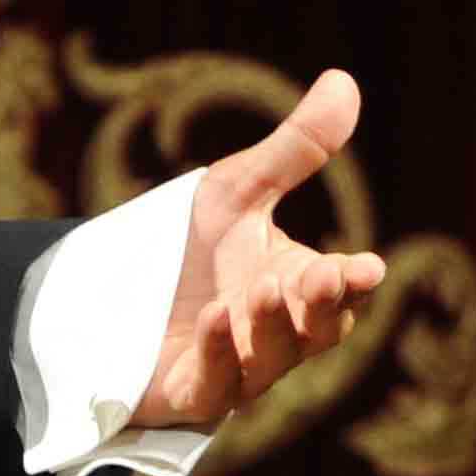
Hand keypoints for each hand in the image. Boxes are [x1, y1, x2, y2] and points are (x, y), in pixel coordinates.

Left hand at [127, 67, 388, 430]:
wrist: (111, 301)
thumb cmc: (189, 250)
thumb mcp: (236, 192)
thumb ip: (293, 150)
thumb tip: (344, 80)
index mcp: (300, 289)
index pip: (340, 289)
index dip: (353, 280)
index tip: (364, 266)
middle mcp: (278, 335)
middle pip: (317, 330)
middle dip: (320, 303)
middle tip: (321, 274)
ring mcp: (238, 370)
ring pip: (269, 359)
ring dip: (269, 325)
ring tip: (261, 290)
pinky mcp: (192, 394)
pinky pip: (214, 384)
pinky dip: (217, 355)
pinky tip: (211, 320)